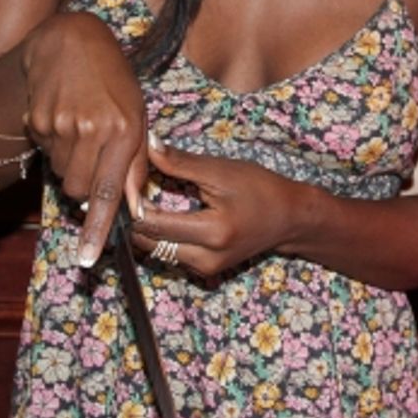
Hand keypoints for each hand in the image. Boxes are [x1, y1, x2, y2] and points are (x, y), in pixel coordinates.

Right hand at [20, 12, 147, 265]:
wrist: (71, 43)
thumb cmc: (113, 82)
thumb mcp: (137, 116)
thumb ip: (136, 163)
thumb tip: (135, 208)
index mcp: (125, 131)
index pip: (109, 192)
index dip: (99, 229)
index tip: (89, 259)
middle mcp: (93, 130)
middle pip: (80, 190)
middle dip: (85, 184)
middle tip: (93, 154)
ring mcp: (62, 125)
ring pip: (62, 175)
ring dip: (70, 163)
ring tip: (81, 127)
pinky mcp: (38, 121)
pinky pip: (45, 154)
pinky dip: (54, 144)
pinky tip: (64, 117)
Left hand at [129, 140, 305, 277]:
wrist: (289, 218)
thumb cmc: (259, 189)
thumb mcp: (221, 171)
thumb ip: (180, 162)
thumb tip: (149, 145)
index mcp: (213, 232)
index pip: (155, 224)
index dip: (135, 204)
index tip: (128, 183)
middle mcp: (206, 258)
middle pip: (150, 242)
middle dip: (137, 218)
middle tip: (132, 192)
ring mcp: (205, 269)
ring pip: (157, 251)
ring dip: (147, 228)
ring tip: (146, 202)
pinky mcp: (205, 271)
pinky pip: (170, 254)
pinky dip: (162, 236)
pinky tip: (164, 215)